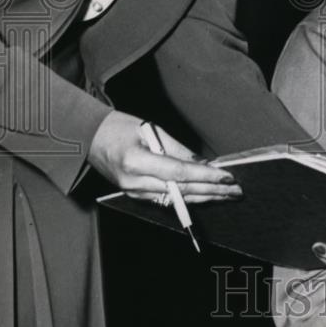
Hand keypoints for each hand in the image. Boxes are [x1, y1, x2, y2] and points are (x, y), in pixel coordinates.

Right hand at [87, 110, 241, 202]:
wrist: (89, 138)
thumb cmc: (119, 128)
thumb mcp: (150, 129)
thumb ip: (177, 149)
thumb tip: (203, 163)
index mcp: (136, 162)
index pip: (179, 174)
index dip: (206, 176)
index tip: (227, 176)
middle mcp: (134, 183)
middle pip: (181, 191)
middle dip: (212, 191)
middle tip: (236, 190)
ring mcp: (133, 193)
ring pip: (176, 199)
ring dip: (204, 197)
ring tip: (227, 195)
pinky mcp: (135, 196)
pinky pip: (167, 199)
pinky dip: (189, 197)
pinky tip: (206, 195)